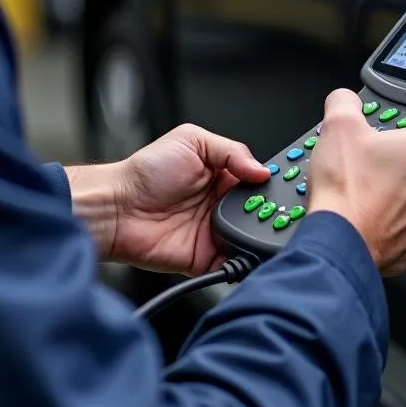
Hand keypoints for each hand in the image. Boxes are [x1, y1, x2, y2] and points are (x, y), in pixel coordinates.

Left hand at [108, 125, 270, 275]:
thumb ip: (231, 151)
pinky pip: (234, 265)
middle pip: (260, 211)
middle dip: (272, 211)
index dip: (273, 182)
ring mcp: (215, 232)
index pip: (258, 180)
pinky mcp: (207, 258)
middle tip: (274, 209)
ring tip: (259, 227)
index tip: (288, 184)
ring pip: (251, 238)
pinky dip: (245, 263)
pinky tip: (248, 253)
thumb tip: (261, 170)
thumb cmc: (145, 173)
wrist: (116, 209)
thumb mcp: (191, 141)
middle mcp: (221, 204)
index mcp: (221, 175)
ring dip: (259, 235)